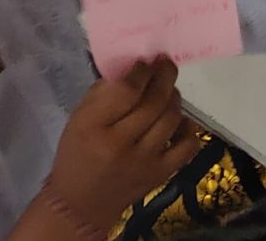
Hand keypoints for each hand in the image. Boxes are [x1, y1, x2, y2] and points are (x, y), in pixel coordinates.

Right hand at [40, 61, 203, 223]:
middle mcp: (121, 143)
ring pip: (171, 119)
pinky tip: (180, 121)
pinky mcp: (161, 175)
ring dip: (174, 98)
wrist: (82, 204)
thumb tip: (133, 68)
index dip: (142, 71)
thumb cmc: (77, 155)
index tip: (145, 62)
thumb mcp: (78, 119)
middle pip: (154, 102)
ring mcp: (145, 161)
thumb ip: (104, 93)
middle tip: (166, 64)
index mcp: (94, 126)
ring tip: (169, 90)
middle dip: (165, 77)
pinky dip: (188, 129)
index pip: (127, 91)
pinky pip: (187, 147)